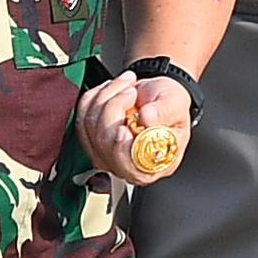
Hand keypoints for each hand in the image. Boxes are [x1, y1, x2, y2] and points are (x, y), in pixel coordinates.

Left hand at [76, 73, 193, 185]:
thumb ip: (164, 112)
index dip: (122, 150)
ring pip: (90, 127)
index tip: (123, 129)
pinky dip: (94, 97)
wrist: (157, 95)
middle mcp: (126, 164)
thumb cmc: (170, 104)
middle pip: (105, 145)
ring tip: (127, 88)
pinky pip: (81, 117)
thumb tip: (147, 119)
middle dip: (114, 109)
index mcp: (153, 165)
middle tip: (132, 92)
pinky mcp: (90, 138)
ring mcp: (105, 153)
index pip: (132, 169)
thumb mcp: (176, 104)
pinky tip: (112, 91)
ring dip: (107, 98)